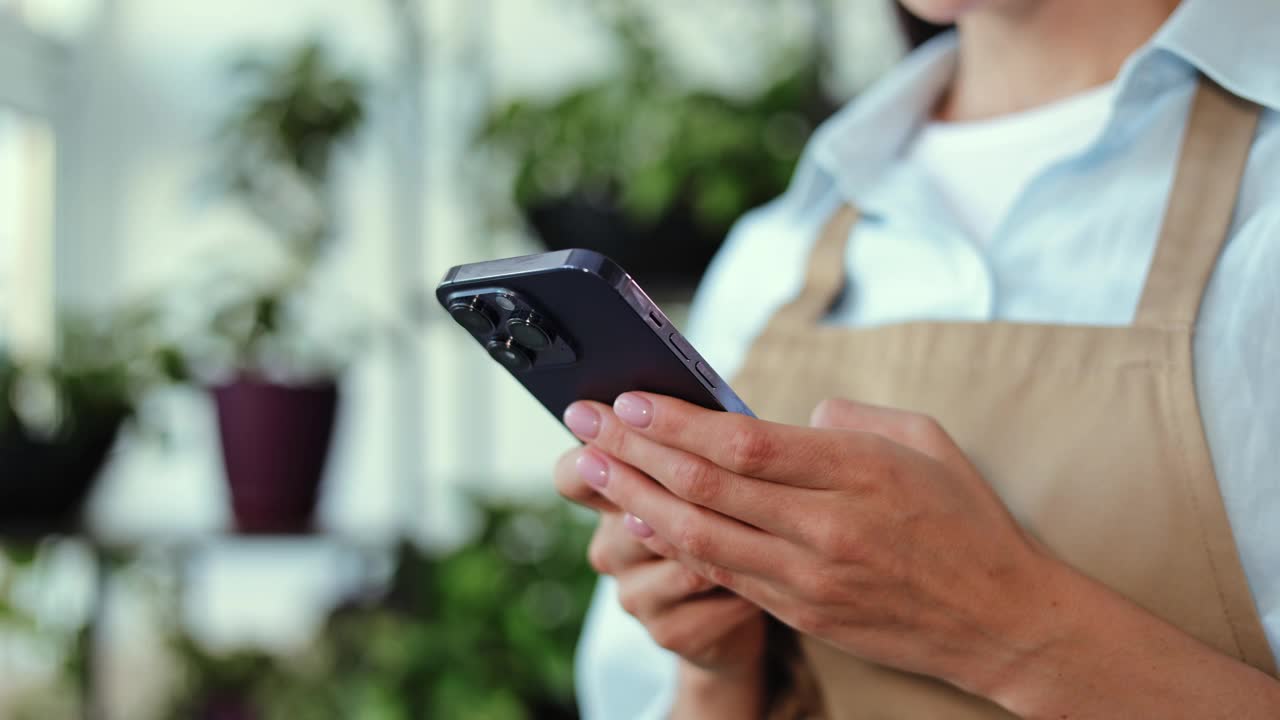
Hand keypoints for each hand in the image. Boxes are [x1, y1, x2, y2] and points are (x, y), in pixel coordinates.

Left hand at [562, 394, 1055, 699]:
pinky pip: (722, 574)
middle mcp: (825, 525)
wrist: (1002, 621)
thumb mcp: (926, 442)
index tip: (630, 398)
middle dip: (633, 448)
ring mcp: (809, 575)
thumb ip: (851, 419)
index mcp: (857, 471)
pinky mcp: (801, 610)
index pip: (743, 442)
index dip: (675, 421)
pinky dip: (673, 544)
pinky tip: (638, 519)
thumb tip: (787, 418)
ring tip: (590, 467)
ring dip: (636, 496)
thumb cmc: (967, 520)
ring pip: (701, 534)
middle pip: (706, 485)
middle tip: (583, 421)